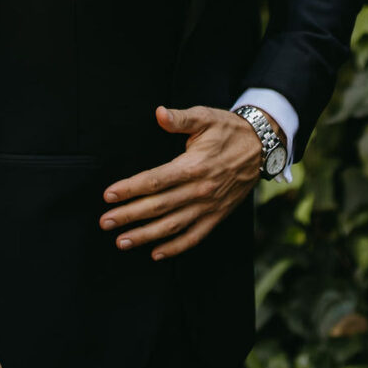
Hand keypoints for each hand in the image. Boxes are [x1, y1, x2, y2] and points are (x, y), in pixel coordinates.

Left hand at [100, 106, 271, 260]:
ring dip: (146, 236)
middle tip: (105, 222)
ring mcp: (209, 206)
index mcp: (194, 165)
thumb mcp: (205, 117)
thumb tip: (159, 113)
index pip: (156, 180)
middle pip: (159, 206)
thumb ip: (181, 118)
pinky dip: (176, 248)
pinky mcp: (217, 216)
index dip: (131, 188)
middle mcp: (200, 190)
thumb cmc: (228, 130)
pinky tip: (156, 254)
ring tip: (122, 242)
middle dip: (129, 215)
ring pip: (173, 226)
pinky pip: (195, 236)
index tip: (109, 195)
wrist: (261, 148)